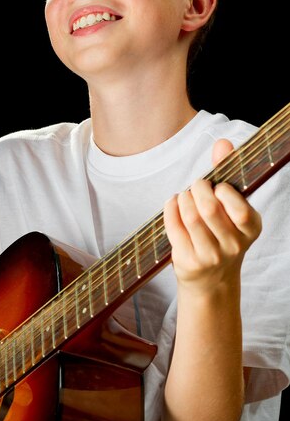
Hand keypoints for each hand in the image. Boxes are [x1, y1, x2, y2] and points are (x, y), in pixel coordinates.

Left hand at [163, 139, 261, 293]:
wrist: (212, 278)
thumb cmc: (221, 232)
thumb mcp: (231, 206)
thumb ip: (227, 173)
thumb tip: (223, 142)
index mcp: (250, 229)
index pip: (239, 208)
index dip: (222, 192)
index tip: (216, 187)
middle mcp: (233, 245)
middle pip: (209, 208)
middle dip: (197, 189)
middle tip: (195, 186)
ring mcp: (210, 256)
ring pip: (190, 217)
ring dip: (182, 198)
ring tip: (184, 196)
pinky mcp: (188, 261)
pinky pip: (174, 227)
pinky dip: (170, 209)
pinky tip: (173, 204)